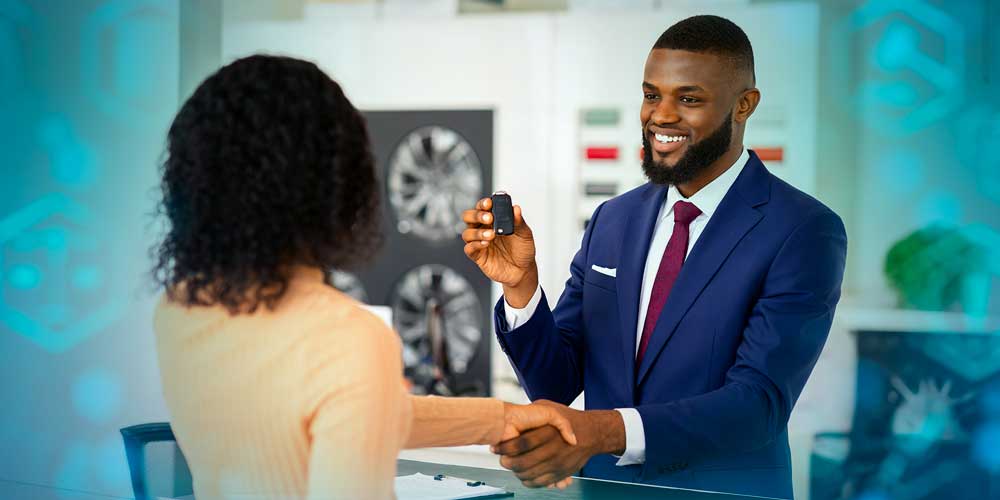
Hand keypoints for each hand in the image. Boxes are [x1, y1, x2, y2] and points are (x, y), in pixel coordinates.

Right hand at [461, 197, 537, 306]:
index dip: (483, 203)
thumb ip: (519, 222)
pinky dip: (475, 245)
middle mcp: (484, 229)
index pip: (483, 207)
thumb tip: (516, 208)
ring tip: (491, 235)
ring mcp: (479, 242)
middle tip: (489, 218)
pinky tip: (485, 244)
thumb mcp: (525, 234)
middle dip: (477, 215)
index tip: (489, 203)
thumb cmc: (522, 250)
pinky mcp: (478, 256)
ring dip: (477, 232)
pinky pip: (469, 248)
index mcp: (494, 220)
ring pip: (467, 233)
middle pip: (469, 217)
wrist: (523, 271)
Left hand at [493, 401, 624, 487]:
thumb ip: (536, 411)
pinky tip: (524, 474)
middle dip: (508, 462)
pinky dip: (528, 481)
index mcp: (548, 432)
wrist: (592, 432)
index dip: (505, 446)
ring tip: (512, 465)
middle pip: (522, 462)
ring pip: (529, 475)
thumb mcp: (552, 408)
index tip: (496, 447)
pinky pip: (539, 483)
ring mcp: (557, 463)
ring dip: (516, 472)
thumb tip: (518, 418)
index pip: (521, 443)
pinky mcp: (561, 473)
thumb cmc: (570, 418)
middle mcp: (553, 450)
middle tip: (502, 458)